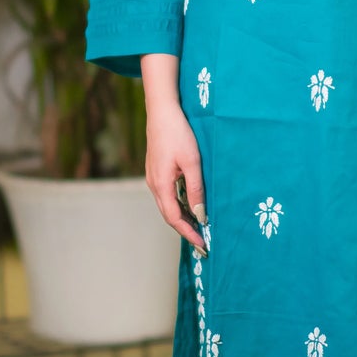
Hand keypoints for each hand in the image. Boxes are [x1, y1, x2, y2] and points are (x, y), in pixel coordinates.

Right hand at [145, 98, 207, 254]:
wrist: (162, 111)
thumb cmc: (178, 134)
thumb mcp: (192, 162)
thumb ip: (196, 190)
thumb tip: (201, 215)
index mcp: (161, 185)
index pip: (175, 219)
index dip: (189, 234)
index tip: (204, 245)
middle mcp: (154, 185)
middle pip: (169, 215)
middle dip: (185, 230)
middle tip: (202, 243)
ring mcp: (153, 178)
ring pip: (167, 206)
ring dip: (182, 218)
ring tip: (199, 228)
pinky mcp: (156, 171)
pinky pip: (167, 196)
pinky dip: (178, 206)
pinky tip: (190, 206)